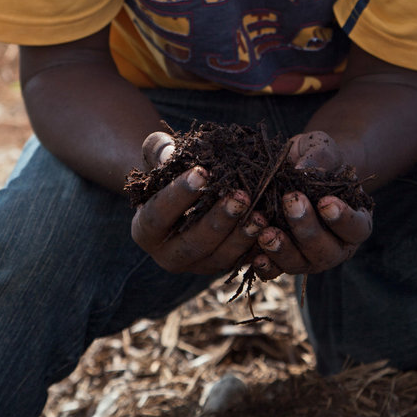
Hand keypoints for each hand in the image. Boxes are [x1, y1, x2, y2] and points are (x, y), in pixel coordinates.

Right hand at [131, 132, 267, 274]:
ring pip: (220, 258)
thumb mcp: (159, 156)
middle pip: (193, 243)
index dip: (179, 194)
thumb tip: (169, 153)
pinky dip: (256, 248)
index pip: (159, 214)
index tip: (202, 171)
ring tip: (261, 215)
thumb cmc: (171, 169)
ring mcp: (196, 265)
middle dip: (218, 221)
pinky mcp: (221, 266)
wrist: (186, 192)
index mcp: (145, 229)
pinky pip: (240, 263)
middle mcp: (168, 255)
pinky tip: (271, 230)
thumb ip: (159, 151)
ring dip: (242, 237)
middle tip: (240, 197)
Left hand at [252, 130, 372, 278]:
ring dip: (283, 250)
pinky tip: (254, 255)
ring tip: (267, 233)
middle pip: (326, 250)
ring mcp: (309, 257)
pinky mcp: (282, 260)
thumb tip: (302, 170)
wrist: (296, 166)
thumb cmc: (317, 157)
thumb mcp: (322, 147)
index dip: (343, 219)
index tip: (326, 202)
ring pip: (300, 264)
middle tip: (292, 203)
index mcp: (355, 221)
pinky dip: (265, 264)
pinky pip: (275, 270)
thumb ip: (319, 157)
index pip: (356, 228)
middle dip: (308, 229)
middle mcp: (335, 246)